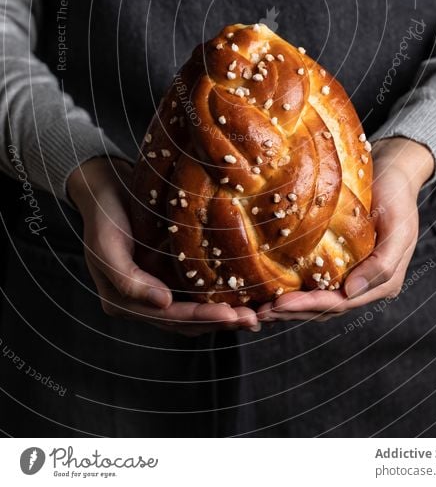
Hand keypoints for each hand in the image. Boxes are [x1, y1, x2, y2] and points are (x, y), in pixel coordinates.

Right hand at [67, 157, 260, 335]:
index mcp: (124, 304)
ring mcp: (157, 289)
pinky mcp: (171, 273)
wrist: (104, 189)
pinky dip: (220, 295)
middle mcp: (143, 303)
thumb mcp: (106, 245)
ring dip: (225, 314)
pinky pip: (198, 290)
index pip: (169, 318)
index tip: (232, 315)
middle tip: (255, 318)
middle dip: (221, 321)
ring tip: (257, 312)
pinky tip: (244, 292)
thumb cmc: (103, 214)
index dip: (201, 318)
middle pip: (187, 322)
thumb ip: (129, 279)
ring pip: (196, 310)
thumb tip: (164, 303)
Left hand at [257, 136, 434, 322]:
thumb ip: (383, 264)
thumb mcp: (398, 228)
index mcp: (384, 282)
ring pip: (320, 300)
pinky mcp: (342, 261)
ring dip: (293, 306)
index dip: (311, 306)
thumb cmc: (397, 196)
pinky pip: (318, 281)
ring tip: (263, 308)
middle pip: (327, 308)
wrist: (394, 172)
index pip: (342, 302)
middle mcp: (368, 284)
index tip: (281, 304)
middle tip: (263, 311)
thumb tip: (351, 293)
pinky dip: (298, 288)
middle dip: (295, 310)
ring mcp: (354, 274)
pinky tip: (275, 288)